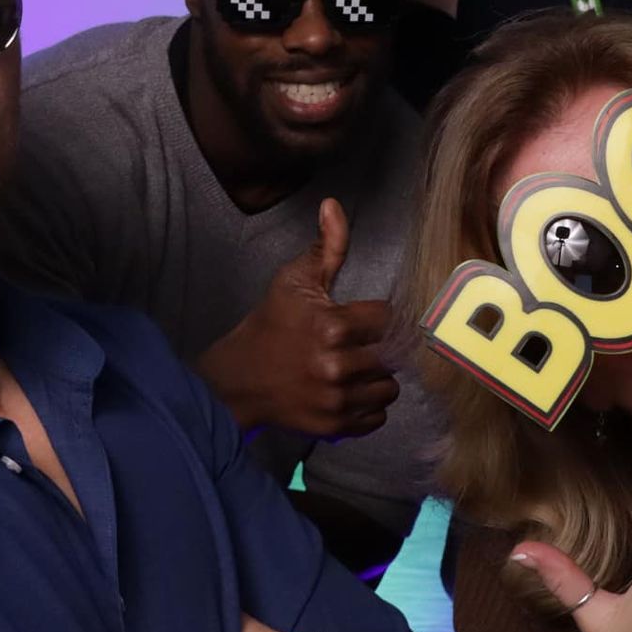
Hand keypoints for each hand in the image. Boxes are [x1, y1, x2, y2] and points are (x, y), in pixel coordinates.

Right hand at [195, 199, 398, 436]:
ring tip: (355, 367)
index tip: (362, 318)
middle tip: (358, 344)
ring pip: (390, 388)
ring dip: (378, 377)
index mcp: (333, 326)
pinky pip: (377, 417)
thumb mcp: (293, 280)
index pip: (388, 319)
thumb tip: (333, 205)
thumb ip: (325, 246)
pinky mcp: (335, 425)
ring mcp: (337, 399)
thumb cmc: (270, 324)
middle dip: (378, 347)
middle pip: (393, 355)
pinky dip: (369, 406)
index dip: (377, 317)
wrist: (238, 378)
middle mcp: (338, 365)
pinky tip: (349, 390)